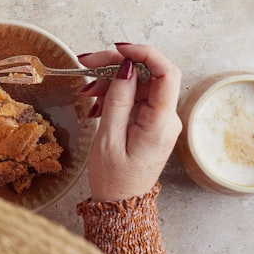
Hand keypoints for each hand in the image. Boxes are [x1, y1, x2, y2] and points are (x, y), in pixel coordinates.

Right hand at [79, 43, 182, 201]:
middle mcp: (167, 118)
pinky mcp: (150, 122)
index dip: (144, 53)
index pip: (166, 73)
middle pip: (149, 73)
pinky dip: (114, 94)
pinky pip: (134, 97)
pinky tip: (96, 104)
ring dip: (111, 80)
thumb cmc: (114, 179)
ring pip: (139, 83)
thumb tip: (127, 67)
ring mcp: (160, 119)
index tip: (118, 49)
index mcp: (161, 123)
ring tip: (87, 91)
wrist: (120, 204)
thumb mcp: (108, 138)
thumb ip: (119, 99)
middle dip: (118, 64)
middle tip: (87, 62)